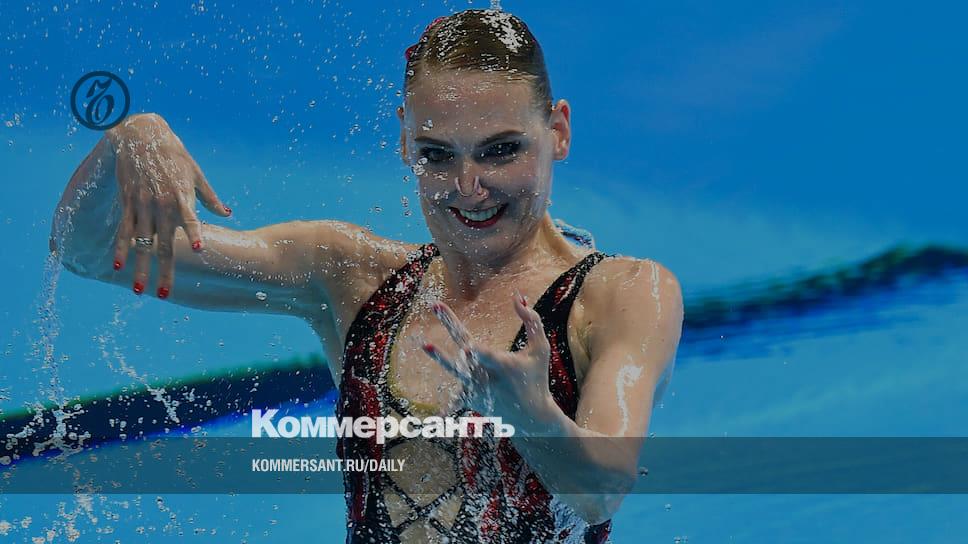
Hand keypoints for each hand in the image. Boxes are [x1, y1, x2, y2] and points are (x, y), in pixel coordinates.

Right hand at [106, 113, 230, 297]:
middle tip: (164, 294)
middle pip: (163, 243)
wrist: (141, 134)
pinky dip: (120, 247)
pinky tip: (117, 265)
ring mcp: (142, 205)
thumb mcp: (196, 174)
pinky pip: (123, 230)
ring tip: (140, 290)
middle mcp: (161, 204)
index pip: (190, 218)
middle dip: (164, 270)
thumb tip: (228, 213)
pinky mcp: (128, 202)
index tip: (198, 248)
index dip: (194, 232)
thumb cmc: (174, 155)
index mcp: (181, 197)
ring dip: (140, 267)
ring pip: (141, 242)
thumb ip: (210, 198)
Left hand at [421, 290, 554, 425]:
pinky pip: (455, 400)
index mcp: (504, 365)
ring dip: (440, 357)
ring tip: (425, 344)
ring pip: (455, 371)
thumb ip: (532, 321)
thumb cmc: (537, 379)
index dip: (478, 353)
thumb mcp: (540, 349)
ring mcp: (476, 388)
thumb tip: (516, 296)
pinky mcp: (471, 398)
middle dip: (451, 325)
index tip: (468, 348)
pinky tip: (436, 418)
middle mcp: (487, 376)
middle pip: (466, 349)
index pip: (488, 357)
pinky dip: (447, 408)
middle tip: (437, 306)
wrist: (532, 418)